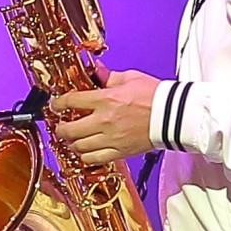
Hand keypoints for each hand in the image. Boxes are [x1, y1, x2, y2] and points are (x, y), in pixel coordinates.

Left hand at [47, 70, 161, 166]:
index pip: (71, 101)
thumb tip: (96, 71)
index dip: (58, 104)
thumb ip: (109, 77)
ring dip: (72, 143)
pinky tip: (85, 150)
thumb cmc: (156, 96)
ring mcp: (111, 138)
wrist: (174, 115)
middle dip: (60, 127)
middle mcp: (104, 121)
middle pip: (69, 129)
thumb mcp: (130, 78)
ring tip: (73, 138)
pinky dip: (85, 156)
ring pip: (79, 146)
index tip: (55, 105)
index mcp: (106, 100)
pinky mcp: (119, 152)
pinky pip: (93, 158)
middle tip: (61, 125)